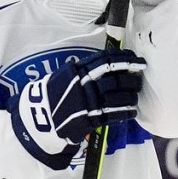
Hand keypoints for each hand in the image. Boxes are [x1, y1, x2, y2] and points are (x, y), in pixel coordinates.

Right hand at [12, 46, 143, 168]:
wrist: (39, 119)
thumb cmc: (53, 96)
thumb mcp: (64, 76)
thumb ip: (84, 69)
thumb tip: (109, 60)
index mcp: (78, 71)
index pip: (108, 60)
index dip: (126, 59)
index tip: (138, 60)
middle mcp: (85, 85)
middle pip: (117, 79)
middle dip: (132, 79)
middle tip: (139, 79)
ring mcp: (88, 102)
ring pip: (119, 96)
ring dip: (131, 96)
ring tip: (134, 96)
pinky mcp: (90, 118)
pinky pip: (114, 114)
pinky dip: (126, 112)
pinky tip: (132, 111)